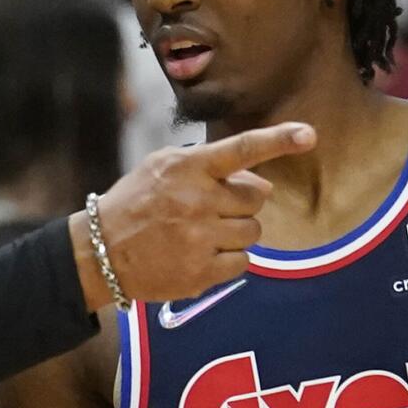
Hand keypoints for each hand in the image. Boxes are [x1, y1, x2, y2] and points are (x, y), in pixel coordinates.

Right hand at [74, 123, 316, 308]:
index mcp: (188, 168)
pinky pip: (243, 263)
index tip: (308, 135)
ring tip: (204, 234)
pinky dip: (230, 260)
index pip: (242, 149)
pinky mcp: (202, 272)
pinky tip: (202, 256)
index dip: (279, 140)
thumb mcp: (161, 167)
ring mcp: (201, 238)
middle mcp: (198, 200)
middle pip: (257, 198)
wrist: (99, 253)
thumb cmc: (134, 204)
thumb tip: (260, 180)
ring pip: (253, 232)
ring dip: (237, 232)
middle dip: (243, 203)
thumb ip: (207, 165)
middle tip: (213, 210)